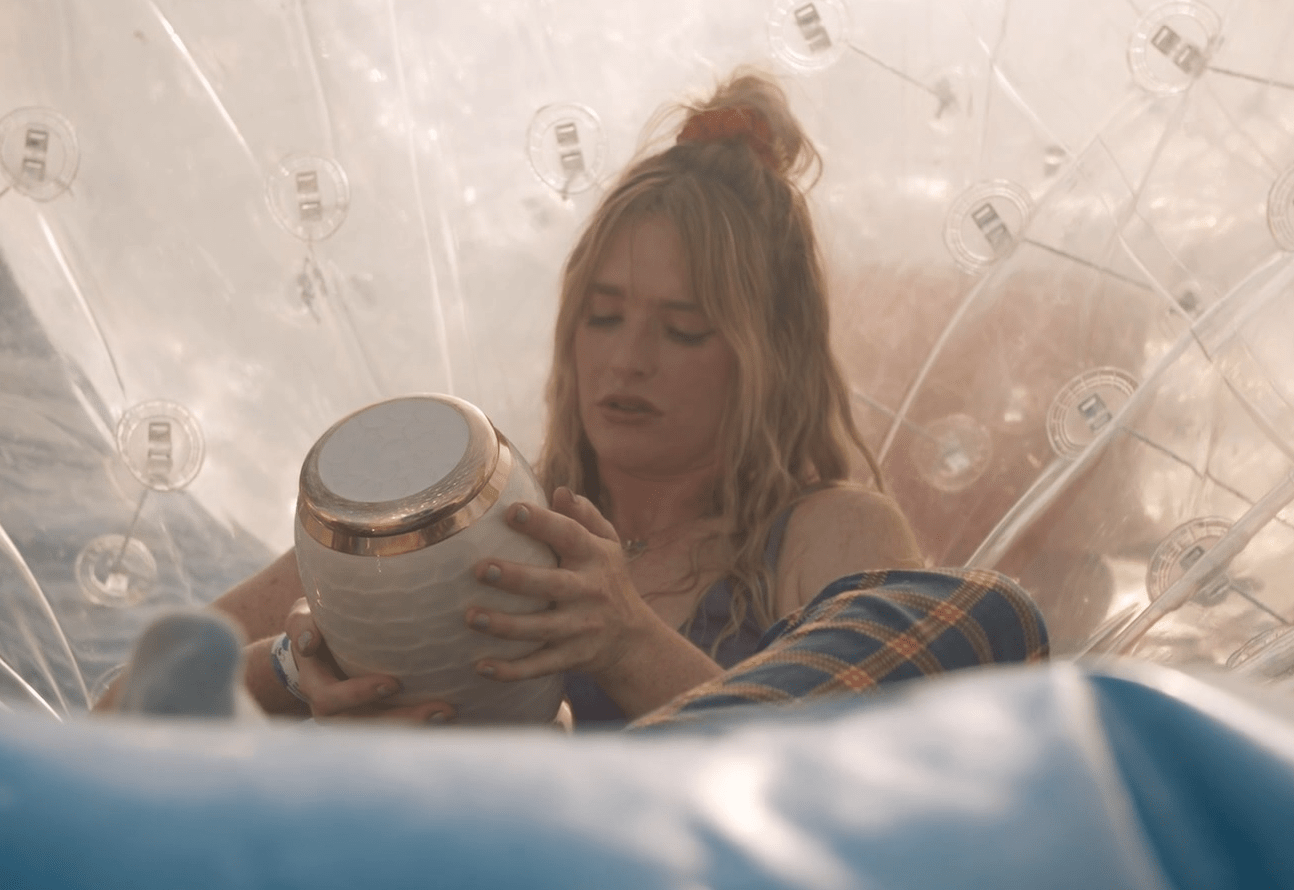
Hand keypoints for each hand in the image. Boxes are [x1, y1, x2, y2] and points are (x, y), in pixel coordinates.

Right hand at [282, 597, 454, 723]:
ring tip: (449, 713)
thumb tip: (309, 642)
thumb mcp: (302, 619)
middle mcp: (332, 711)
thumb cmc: (314, 627)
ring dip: (417, 725)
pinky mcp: (373, 719)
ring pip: (384, 733)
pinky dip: (421, 724)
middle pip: (365, 725)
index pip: (332, 698)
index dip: (360, 694)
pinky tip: (449, 713)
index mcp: (316, 687)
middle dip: (401, 719)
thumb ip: (301, 626)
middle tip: (438, 709)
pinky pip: (396, 730)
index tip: (393, 684)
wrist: (315, 650)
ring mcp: (353, 719)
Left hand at [466, 486, 661, 682]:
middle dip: (516, 578)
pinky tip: (481, 667)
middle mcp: (589, 591)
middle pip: (551, 585)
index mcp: (595, 557)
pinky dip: (512, 671)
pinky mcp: (572, 657)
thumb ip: (586, 516)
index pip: (570, 535)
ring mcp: (581, 628)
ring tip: (471, 617)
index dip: (542, 523)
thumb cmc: (608, 579)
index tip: (511, 512)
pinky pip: (540, 666)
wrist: (632, 639)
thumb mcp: (607, 544)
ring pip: (540, 628)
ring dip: (505, 626)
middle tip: (480, 569)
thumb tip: (559, 491)